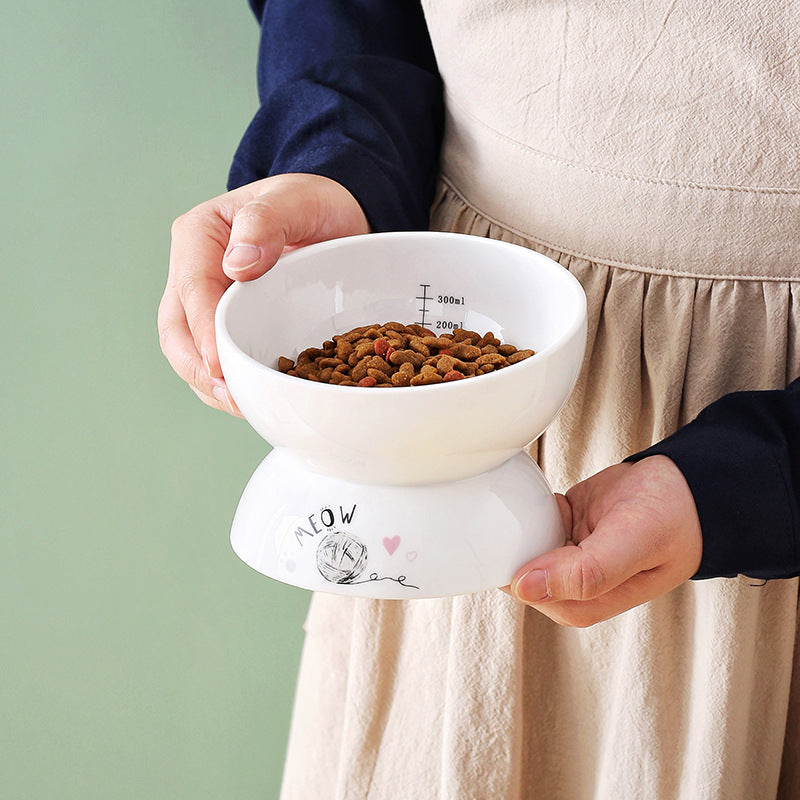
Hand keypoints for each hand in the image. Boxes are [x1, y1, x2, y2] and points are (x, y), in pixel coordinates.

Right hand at [158, 173, 369, 414]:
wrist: (330, 215)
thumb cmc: (311, 202)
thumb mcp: (296, 200)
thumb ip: (265, 222)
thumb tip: (237, 265)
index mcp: (199, 236)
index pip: (192, 290)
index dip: (203, 333)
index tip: (220, 366)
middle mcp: (194, 270)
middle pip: (177, 329)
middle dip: (199, 369)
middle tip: (230, 398)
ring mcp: (206, 300)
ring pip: (190, 351)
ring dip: (210, 384)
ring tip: (241, 407)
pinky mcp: (227, 323)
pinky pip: (216, 357)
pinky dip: (228, 383)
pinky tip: (251, 399)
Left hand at [510, 455, 702, 626]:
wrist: (687, 484)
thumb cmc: (672, 518)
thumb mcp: (633, 543)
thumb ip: (584, 572)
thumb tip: (526, 588)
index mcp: (589, 602)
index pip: (531, 594)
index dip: (517, 567)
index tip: (518, 538)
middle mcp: (575, 584)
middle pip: (522, 570)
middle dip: (519, 543)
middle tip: (542, 517)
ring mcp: (570, 555)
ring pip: (525, 546)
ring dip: (527, 525)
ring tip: (559, 510)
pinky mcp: (568, 529)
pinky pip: (535, 523)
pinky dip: (537, 509)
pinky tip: (561, 502)